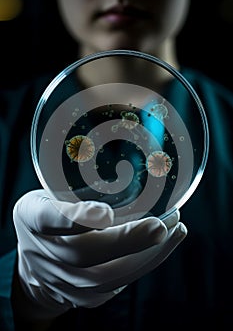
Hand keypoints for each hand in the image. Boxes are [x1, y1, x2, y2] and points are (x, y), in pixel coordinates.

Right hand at [13, 189, 186, 321]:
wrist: (36, 267)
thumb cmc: (48, 220)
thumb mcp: (47, 195)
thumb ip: (72, 183)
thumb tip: (126, 164)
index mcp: (33, 219)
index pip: (47, 219)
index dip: (75, 218)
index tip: (107, 213)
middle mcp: (46, 254)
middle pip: (83, 254)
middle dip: (126, 241)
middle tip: (160, 226)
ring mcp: (64, 281)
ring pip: (106, 277)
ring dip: (146, 256)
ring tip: (175, 231)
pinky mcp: (84, 298)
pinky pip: (117, 286)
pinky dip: (144, 265)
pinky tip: (164, 246)